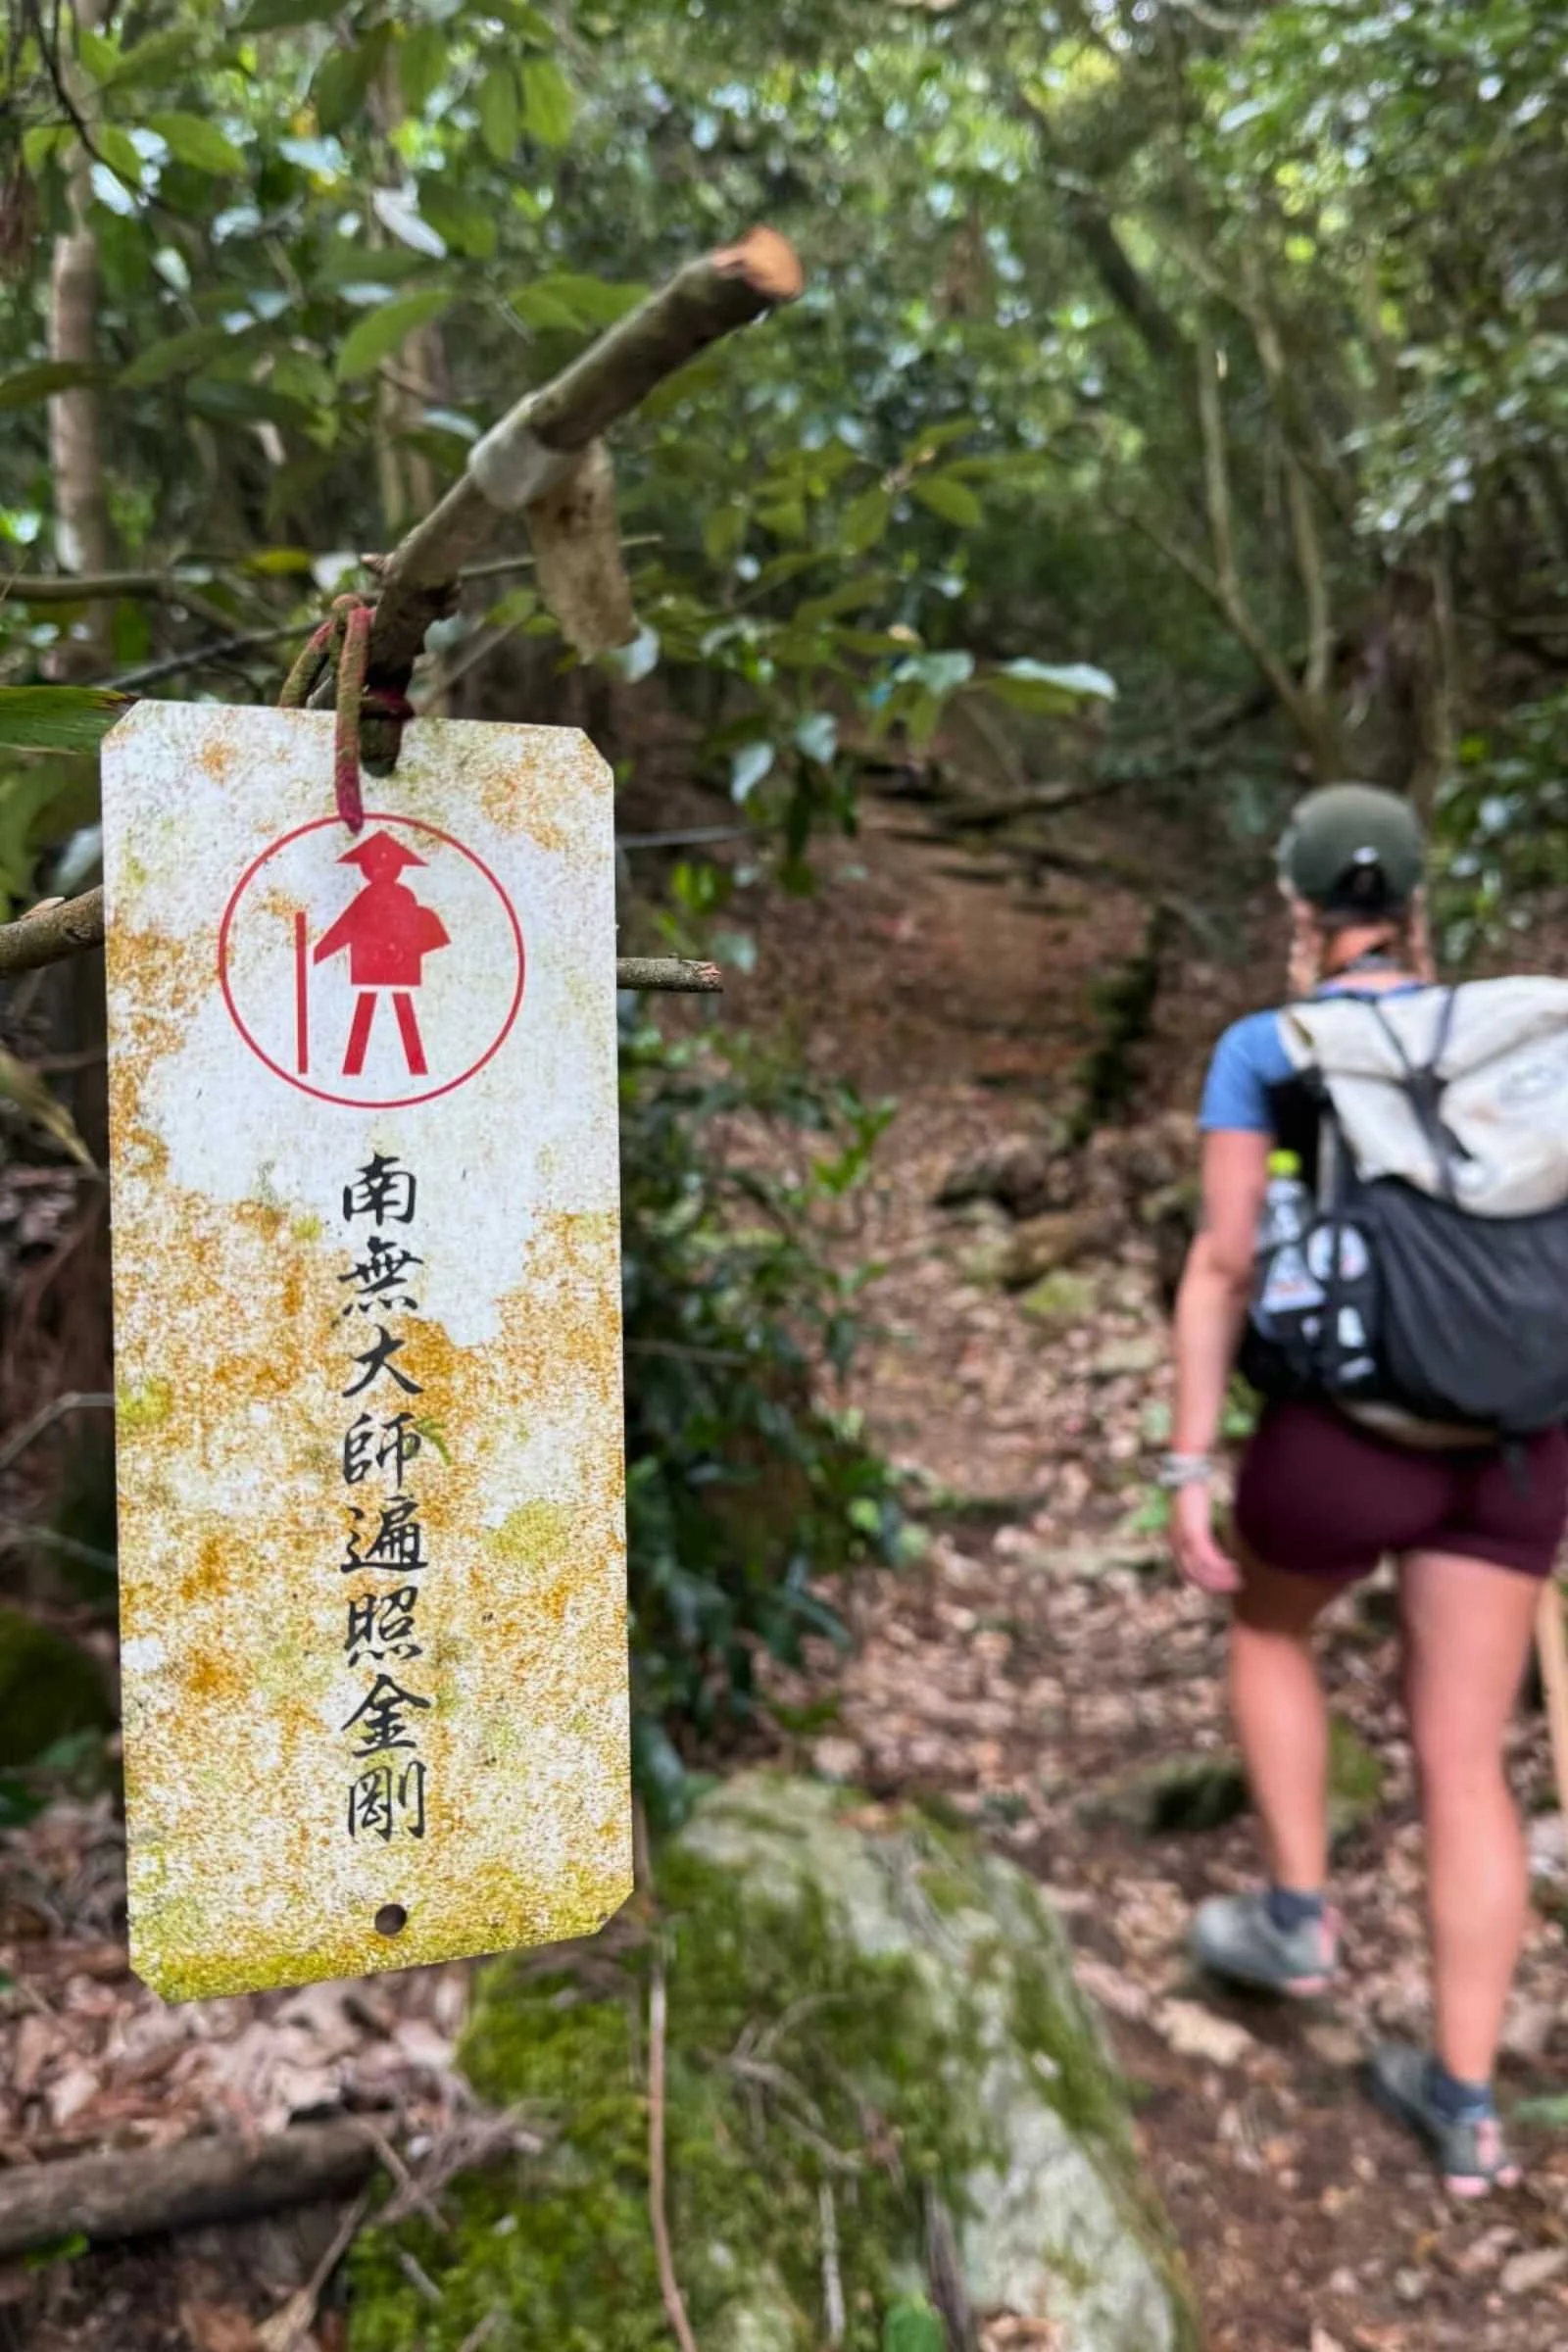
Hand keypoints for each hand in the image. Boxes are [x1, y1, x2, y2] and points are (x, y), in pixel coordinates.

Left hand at [1171, 1480, 1241, 1594]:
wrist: (1188, 1467)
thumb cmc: (1194, 1487)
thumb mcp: (1197, 1512)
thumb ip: (1204, 1527)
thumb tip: (1217, 1538)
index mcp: (1175, 1537)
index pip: (1186, 1569)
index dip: (1205, 1581)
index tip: (1223, 1583)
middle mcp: (1175, 1540)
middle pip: (1192, 1573)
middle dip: (1214, 1584)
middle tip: (1236, 1585)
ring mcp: (1182, 1536)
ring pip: (1200, 1568)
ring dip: (1220, 1577)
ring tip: (1239, 1579)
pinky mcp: (1192, 1531)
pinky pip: (1205, 1556)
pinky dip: (1219, 1566)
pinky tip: (1234, 1567)